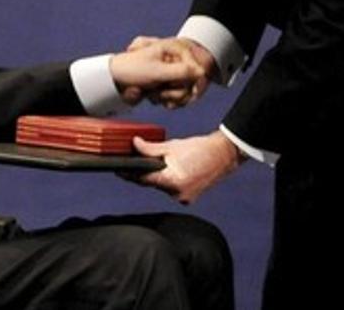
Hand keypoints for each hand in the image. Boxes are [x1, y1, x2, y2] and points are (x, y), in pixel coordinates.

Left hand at [111, 37, 210, 106]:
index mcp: (173, 49)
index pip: (195, 66)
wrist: (114, 81)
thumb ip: (181, 71)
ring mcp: (170, 72)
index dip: (192, 80)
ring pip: (183, 90)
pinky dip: (165, 99)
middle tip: (161, 93)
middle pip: (190, 80)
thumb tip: (201, 72)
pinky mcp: (166, 83)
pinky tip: (153, 97)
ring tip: (152, 94)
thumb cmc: (131, 70)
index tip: (190, 90)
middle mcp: (174, 59)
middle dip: (176, 91)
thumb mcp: (158, 71)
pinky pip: (175, 96)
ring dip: (169, 96)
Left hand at [127, 130, 242, 203]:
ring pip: (162, 187)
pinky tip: (172, 170)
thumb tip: (134, 144)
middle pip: (152, 184)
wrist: (224, 154)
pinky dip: (169, 180)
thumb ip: (149, 148)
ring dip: (159, 176)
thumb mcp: (171, 146)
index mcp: (173, 181)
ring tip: (163, 163)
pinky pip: (172, 189)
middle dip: (146, 172)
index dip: (130, 174)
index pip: (143, 179)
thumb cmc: (200, 148)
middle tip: (138, 161)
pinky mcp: (189, 198)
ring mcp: (184, 199)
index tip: (119, 170)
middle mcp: (178, 194)